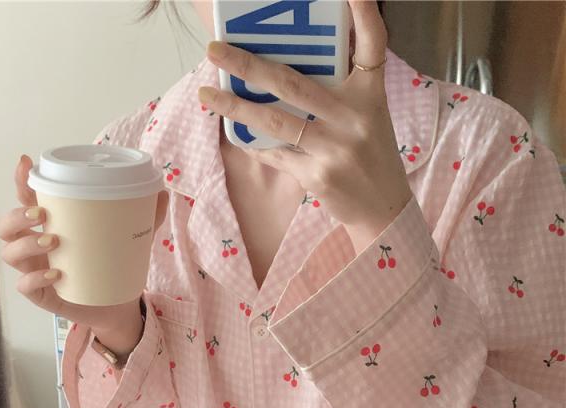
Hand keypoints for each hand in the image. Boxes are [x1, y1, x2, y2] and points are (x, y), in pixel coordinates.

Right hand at [0, 155, 168, 332]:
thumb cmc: (113, 266)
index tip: (26, 163)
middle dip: (16, 216)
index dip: (21, 182)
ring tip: (52, 240)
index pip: (27, 200)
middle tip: (42, 214)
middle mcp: (36, 247)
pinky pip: (25, 286)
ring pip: (9, 253)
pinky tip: (54, 273)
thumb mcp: (131, 239)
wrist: (118, 307)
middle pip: (7, 226)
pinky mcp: (42, 295)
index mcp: (51, 226)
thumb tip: (162, 192)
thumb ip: (145, 217)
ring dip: (25, 244)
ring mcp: (35, 271)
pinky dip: (34, 278)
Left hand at [197, 1, 412, 238]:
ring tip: (206, 94)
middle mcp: (354, 118)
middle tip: (215, 49)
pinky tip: (234, 132)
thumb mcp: (367, 115)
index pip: (373, 47)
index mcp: (370, 95)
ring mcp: (334, 149)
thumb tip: (287, 70)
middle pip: (294, 83)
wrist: (382, 207)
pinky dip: (253, 143)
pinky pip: (275, 154)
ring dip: (234, 107)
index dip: (364, 15)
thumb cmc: (369, 154)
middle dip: (248, 65)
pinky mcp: (317, 176)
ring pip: (274, 121)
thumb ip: (338, 90)